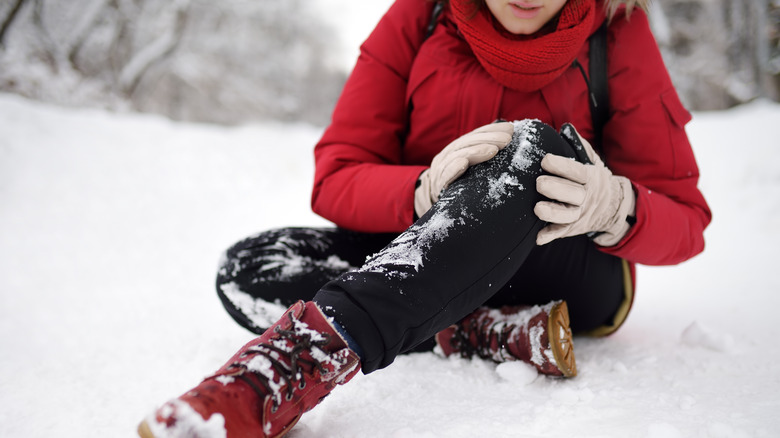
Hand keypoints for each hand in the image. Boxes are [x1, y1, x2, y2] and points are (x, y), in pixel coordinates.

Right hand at [415, 122, 513, 216]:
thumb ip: (483, 156)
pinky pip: (445, 175)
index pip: (475, 135)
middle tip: (507, 140)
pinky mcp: (438, 184)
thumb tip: (508, 144)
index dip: (492, 130)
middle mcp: (448, 154)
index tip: (510, 129)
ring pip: (458, 155)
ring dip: (476, 151)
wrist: (432, 198)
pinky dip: (454, 168)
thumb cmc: (458, 182)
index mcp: (458, 148)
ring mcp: (442, 168)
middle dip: (489, 139)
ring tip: (494, 150)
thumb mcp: (470, 166)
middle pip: (468, 142)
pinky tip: (464, 163)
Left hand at [534, 125, 634, 245]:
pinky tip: (538, 237)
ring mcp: (579, 214)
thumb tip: (566, 128)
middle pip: (573, 195)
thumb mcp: (593, 162)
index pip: (577, 172)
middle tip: (539, 183)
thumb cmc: (594, 180)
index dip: (562, 166)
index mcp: (590, 178)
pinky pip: (561, 233)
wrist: (612, 207)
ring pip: (567, 216)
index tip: (545, 160)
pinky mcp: (572, 228)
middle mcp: (586, 197)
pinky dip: (550, 236)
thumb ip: (579, 146)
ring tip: (537, 209)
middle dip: (556, 189)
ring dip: (552, 213)